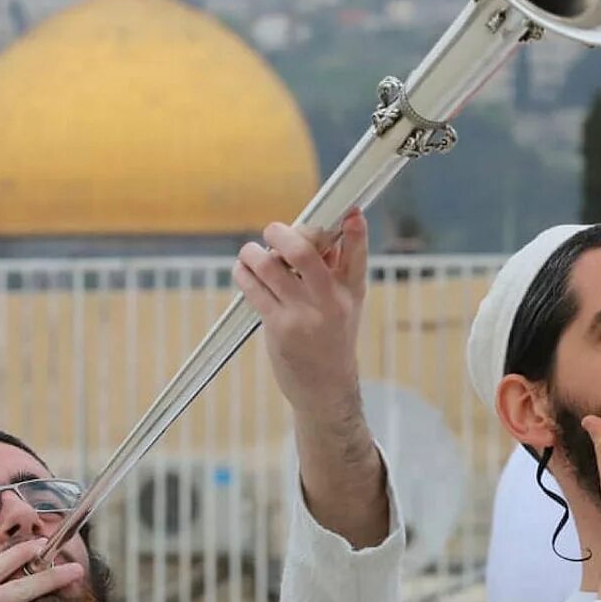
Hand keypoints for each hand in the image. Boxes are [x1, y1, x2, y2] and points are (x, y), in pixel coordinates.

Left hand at [235, 208, 369, 424]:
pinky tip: (243, 270)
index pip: (357, 255)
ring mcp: (304, 316)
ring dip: (253, 252)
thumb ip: (334, 269)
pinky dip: (244, 272)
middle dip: (282, 234)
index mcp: (351, 291)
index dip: (356, 232)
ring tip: (251, 253)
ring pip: (270, 267)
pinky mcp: (280, 328)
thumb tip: (315, 232)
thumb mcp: (345, 304)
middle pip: (305, 254)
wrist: (326, 388)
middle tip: (272, 231)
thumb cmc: (332, 339)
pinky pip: (254, 289)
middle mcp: (331, 302)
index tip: (351, 213)